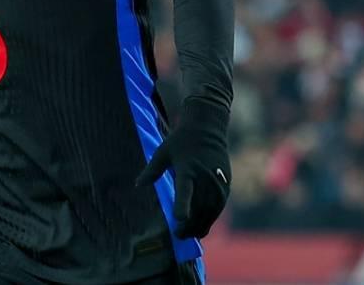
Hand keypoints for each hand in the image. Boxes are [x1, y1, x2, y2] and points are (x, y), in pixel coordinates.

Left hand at [135, 98, 229, 238]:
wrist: (208, 129)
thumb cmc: (181, 141)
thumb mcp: (163, 152)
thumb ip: (152, 170)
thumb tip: (137, 185)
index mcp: (188, 168)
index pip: (185, 189)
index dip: (182, 205)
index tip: (179, 219)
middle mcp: (205, 176)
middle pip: (200, 206)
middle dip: (190, 224)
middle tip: (178, 235)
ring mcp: (218, 182)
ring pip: (211, 211)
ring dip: (201, 225)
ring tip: (189, 235)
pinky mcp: (225, 185)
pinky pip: (219, 207)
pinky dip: (210, 218)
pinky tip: (202, 227)